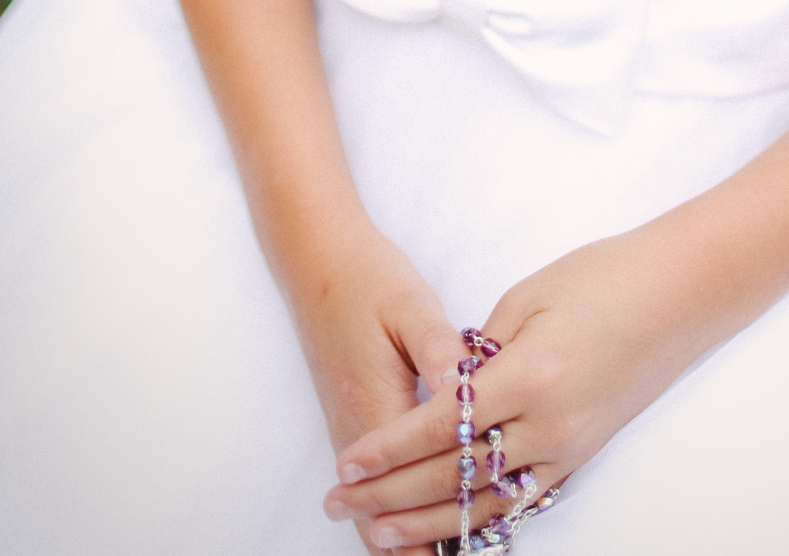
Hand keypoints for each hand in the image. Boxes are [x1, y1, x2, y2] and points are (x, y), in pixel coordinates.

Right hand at [297, 226, 470, 553]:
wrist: (319, 261)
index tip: (468, 542)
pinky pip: (370, 482)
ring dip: (406, 531)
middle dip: (418, 544)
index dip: (437, 522)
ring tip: (446, 549)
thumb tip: (469, 392)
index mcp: (376, 406)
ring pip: (373, 504)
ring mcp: (348, 427)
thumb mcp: (411, 306)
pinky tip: (425, 511)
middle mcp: (356, 429)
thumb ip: (440, 352)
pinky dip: (395, 505)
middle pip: (382, 512)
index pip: (406, 487)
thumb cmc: (370, 279)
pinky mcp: (350, 417)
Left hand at [324, 226, 718, 549]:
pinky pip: (523, 499)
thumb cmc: (604, 278)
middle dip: (390, 493)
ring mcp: (569, 447)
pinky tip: (450, 531)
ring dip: (427, 523)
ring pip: (485, 502)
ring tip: (378, 536)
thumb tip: (440, 387)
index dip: (388, 448)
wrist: (680, 293)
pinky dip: (481, 519)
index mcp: (529, 376)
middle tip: (340, 504)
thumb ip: (478, 349)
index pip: (441, 426)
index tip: (347, 463)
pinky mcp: (582, 454)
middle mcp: (550, 425)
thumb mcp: (528, 296)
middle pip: (454, 473)